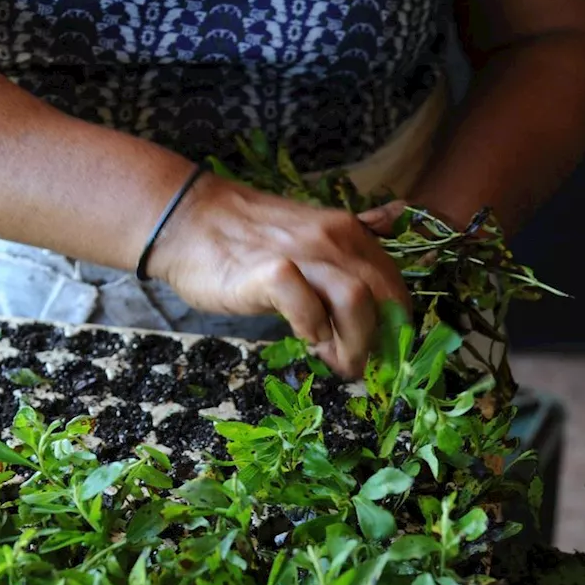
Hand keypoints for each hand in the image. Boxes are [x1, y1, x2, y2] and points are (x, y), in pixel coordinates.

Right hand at [148, 177, 411, 378]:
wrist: (189, 220)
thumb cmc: (245, 240)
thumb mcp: (308, 240)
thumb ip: (343, 261)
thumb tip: (376, 297)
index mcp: (348, 233)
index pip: (395, 285)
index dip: (394, 326)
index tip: (376, 351)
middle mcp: (334, 239)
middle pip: (387, 295)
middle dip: (381, 341)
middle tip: (357, 364)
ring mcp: (303, 254)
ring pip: (358, 300)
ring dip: (354, 341)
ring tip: (332, 357)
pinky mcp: (269, 272)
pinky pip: (307, 305)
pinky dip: (311, 329)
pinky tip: (301, 337)